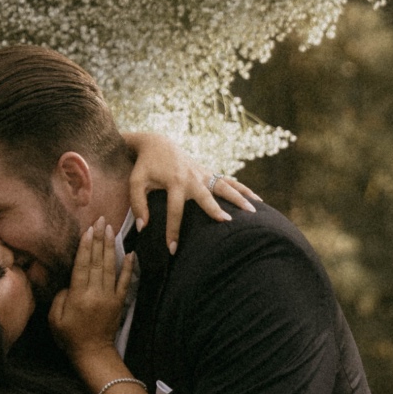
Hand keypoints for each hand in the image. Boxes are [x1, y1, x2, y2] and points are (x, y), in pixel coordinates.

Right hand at [49, 219, 134, 365]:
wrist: (93, 353)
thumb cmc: (69, 336)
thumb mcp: (55, 317)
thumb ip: (61, 296)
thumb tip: (70, 282)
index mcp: (78, 295)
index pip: (82, 265)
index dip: (85, 246)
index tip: (88, 229)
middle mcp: (96, 293)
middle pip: (97, 261)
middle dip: (98, 239)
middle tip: (100, 220)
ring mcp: (110, 296)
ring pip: (110, 267)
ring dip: (110, 246)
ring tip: (110, 229)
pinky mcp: (119, 301)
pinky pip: (125, 281)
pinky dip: (128, 266)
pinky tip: (130, 252)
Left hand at [124, 130, 260, 252]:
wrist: (158, 144)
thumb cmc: (145, 166)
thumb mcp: (135, 182)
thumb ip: (138, 204)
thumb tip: (144, 227)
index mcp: (174, 182)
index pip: (174, 211)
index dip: (173, 231)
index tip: (172, 250)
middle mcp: (192, 178)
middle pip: (207, 196)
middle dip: (215, 210)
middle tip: (226, 223)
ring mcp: (203, 174)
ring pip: (225, 186)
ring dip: (239, 198)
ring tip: (254, 212)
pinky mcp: (208, 173)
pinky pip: (229, 181)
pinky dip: (243, 189)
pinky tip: (257, 200)